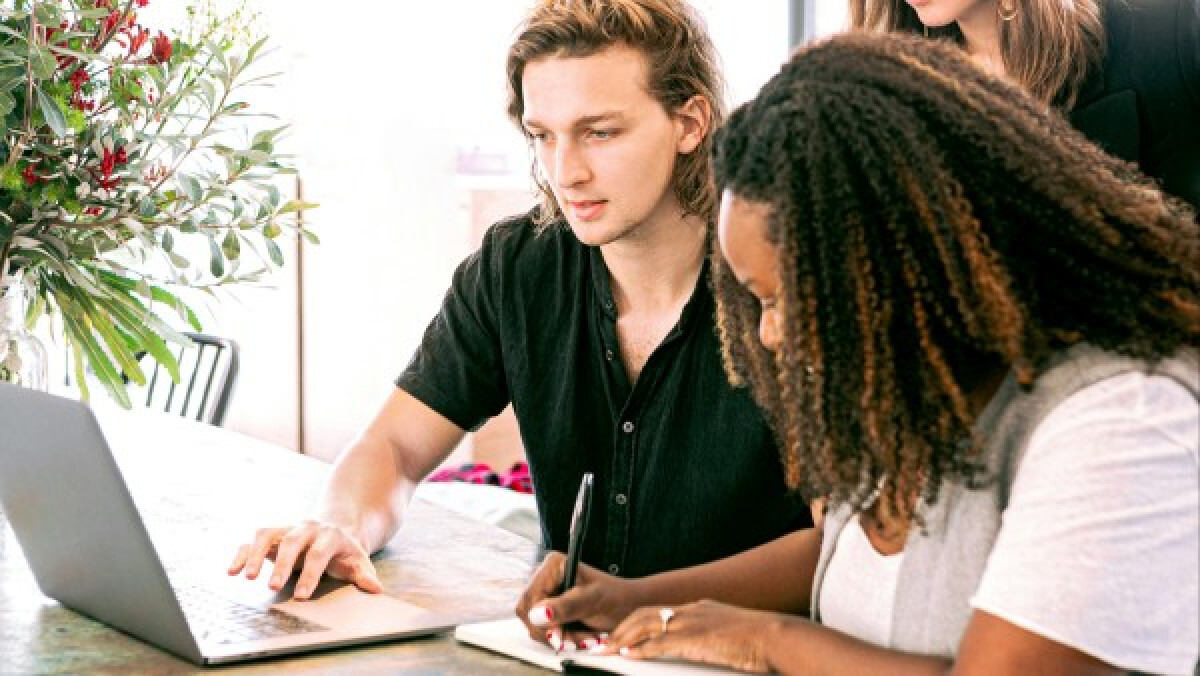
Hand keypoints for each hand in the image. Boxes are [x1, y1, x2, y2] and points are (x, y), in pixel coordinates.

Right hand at [227, 520, 382, 599]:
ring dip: (256, 555)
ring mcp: (287, 529)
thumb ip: (365, 575)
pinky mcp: (272, 535)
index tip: (301, 596)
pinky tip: (232, 570)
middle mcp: (306, 528)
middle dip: (282, 565)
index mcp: (330, 536)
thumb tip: (376, 589)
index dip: (310, 574)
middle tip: (272, 587)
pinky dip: (241, 554)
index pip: (319, 554)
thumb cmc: (345, 552)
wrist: (335, 529)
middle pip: (292, 543)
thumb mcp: (358, 561)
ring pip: (268, 535)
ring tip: (246, 577)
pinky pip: (253, 541)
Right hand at [516, 551, 641, 650]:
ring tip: (584, 637)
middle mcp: (545, 578)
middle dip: (553, 631)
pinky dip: (562, 638)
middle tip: (577, 639)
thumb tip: (538, 614)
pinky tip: (579, 636)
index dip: (540, 619)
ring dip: (560, 637)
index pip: (529, 598)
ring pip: (536, 625)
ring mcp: (547, 594)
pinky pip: (545, 630)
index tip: (558, 632)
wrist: (628, 606)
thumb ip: (565, 606)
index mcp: (553, 566)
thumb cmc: (615, 597)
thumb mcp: (592, 601)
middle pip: (528, 614)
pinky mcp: (551, 609)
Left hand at [605, 600, 775, 672]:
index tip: (622, 634)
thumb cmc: (761, 640)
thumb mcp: (729, 633)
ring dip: (623, 638)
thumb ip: (710, 638)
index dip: (636, 623)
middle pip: (645, 614)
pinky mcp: (695, 638)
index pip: (658, 612)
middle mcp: (692, 611)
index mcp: (699, 609)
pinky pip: (660, 643)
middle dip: (622, 629)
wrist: (776, 636)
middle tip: (605, 643)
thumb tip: (704, 647)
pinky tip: (628, 656)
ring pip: (646, 625)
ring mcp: (692, 622)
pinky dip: (641, 649)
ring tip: (607, 650)